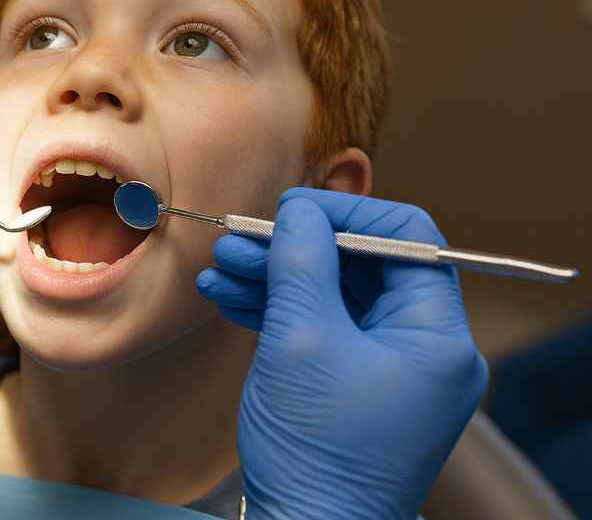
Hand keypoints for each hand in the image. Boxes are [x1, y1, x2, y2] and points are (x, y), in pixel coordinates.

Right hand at [196, 188, 487, 518]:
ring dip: (274, 278)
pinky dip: (276, 311)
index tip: (289, 208)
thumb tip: (299, 210)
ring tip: (220, 269)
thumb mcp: (303, 339)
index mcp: (436, 335)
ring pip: (331, 296)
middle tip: (237, 241)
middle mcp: (421, 348)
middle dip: (292, 249)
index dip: (344, 214)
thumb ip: (302, 262)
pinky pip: (319, 329)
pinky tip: (229, 297)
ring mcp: (386, 369)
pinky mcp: (352, 387)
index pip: (406, 239)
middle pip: (360, 266)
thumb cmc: (317, 448)